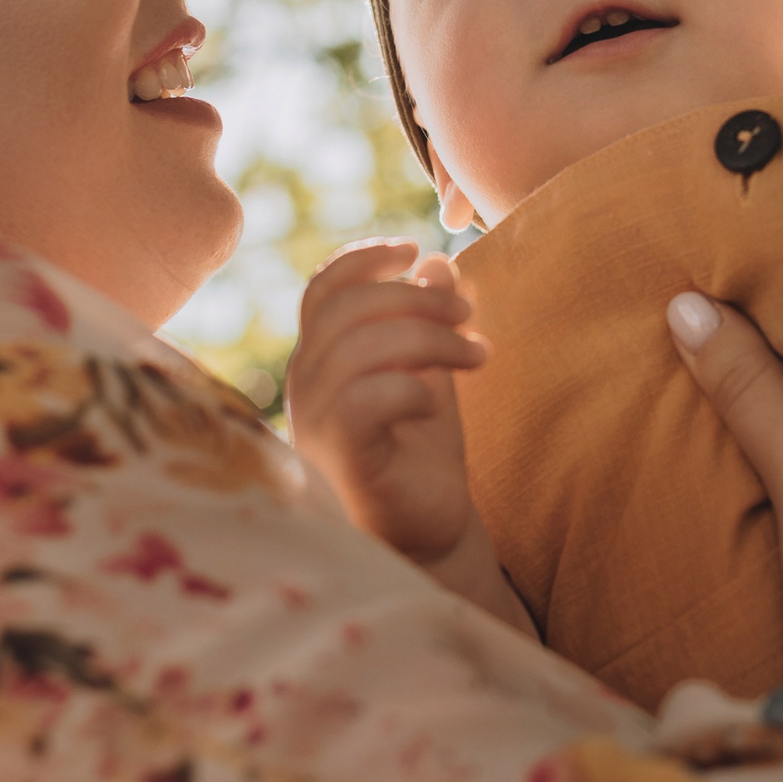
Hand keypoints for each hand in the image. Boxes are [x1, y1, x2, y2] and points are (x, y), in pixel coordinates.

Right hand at [287, 241, 486, 567]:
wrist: (428, 531)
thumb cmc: (422, 452)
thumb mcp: (429, 371)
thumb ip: (426, 320)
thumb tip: (437, 261)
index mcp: (321, 359)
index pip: (323, 290)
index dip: (364, 260)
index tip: (414, 250)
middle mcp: (306, 385)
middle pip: (348, 307)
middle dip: (417, 297)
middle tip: (469, 314)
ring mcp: (316, 423)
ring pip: (360, 347)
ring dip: (430, 339)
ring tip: (477, 355)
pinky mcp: (341, 458)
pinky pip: (364, 400)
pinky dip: (410, 388)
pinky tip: (436, 403)